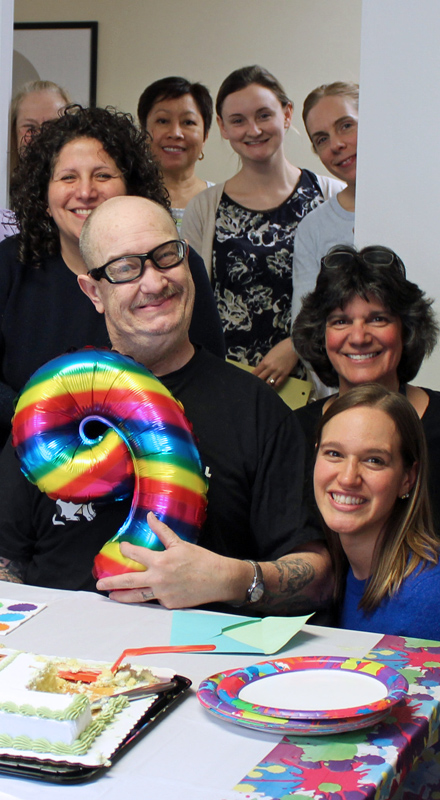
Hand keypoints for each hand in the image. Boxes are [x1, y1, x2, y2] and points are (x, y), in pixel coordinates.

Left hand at [96, 512, 248, 607]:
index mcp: (160, 561)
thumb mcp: (180, 543)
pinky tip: (149, 593)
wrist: (219, 579)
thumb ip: (162, 532)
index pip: (136, 554)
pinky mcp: (169, 604)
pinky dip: (152, 596)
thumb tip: (150, 517)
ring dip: (122, 596)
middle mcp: (158, 579)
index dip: (126, 549)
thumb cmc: (201, 559)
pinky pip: (156, 600)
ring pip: (137, 596)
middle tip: (99, 584)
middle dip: (112, 582)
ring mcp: (163, 594)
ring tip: (111, 596)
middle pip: (129, 581)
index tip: (122, 547)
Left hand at [252, 338, 298, 387]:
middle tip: (255, 386)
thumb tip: (260, 369)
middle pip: (261, 379)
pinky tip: (272, 387)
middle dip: (257, 382)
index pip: (256, 372)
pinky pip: (278, 383)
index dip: (252, 377)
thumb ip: (265, 362)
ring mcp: (278, 372)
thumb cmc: (281, 347)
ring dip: (265, 386)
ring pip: (269, 383)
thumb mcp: (269, 354)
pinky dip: (274, 386)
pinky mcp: (285, 374)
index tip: (249, 380)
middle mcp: (270, 368)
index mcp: (265, 362)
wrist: (293, 346)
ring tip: (263, 388)